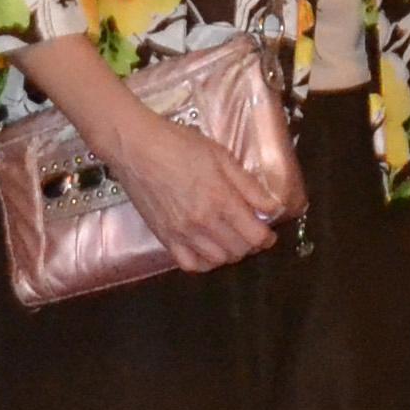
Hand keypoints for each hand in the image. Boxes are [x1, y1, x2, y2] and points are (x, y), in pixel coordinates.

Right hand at [83, 101, 281, 271]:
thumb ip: (249, 186)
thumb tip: (272, 208)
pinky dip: (203, 262)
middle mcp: (203, 222)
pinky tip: (207, 249)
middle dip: (251, 245)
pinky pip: (189, 264)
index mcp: (221, 199)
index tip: (268, 231)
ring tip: (230, 239)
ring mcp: (182, 233)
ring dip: (229, 253)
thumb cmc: (179, 145)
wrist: (136, 147)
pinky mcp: (164, 237)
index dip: (267, 237)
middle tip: (250, 232)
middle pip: (238, 251)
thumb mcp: (222, 157)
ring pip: (217, 260)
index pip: (255, 235)